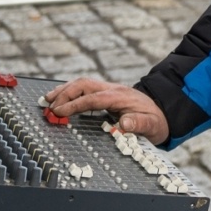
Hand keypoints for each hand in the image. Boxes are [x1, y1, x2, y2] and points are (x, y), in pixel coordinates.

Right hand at [44, 78, 168, 144]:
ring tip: (46, 100)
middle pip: (84, 85)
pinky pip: (84, 89)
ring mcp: (108, 90)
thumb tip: (124, 123)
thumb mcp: (152, 126)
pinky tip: (58, 98)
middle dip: (64, 94)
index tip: (60, 112)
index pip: (93, 98)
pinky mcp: (105, 93)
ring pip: (82, 84)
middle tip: (49, 108)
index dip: (75, 104)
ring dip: (63, 91)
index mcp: (121, 97)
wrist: (163, 113)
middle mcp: (113, 89)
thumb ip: (139, 124)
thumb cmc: (156, 121)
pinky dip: (69, 92)